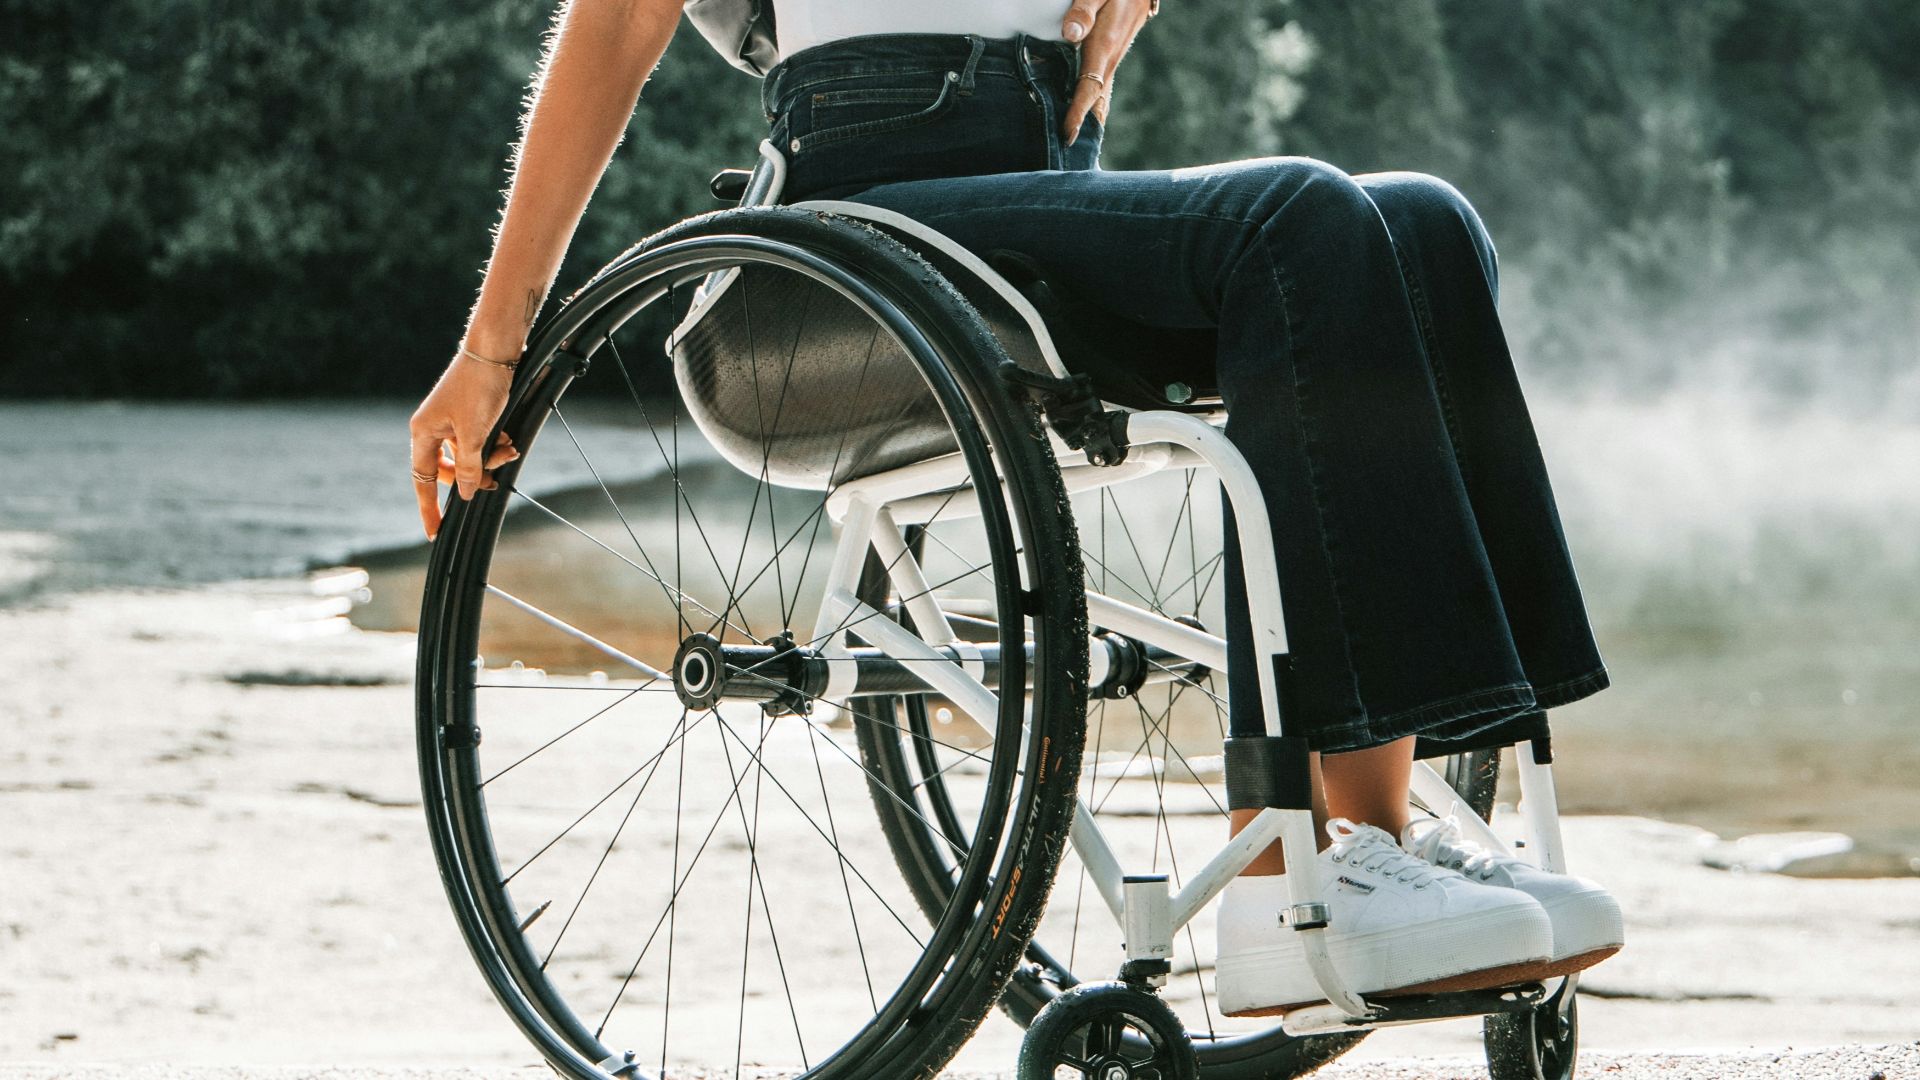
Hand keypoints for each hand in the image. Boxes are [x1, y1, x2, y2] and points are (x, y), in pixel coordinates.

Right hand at [408, 353, 521, 539]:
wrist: (495, 352)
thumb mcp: (475, 434)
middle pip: (449, 470)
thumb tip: (466, 494)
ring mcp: (449, 421)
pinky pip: (478, 441)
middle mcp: (432, 428)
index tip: (434, 532)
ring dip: (490, 458)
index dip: (429, 507)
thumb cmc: (479, 388)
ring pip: (469, 456)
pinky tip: (508, 438)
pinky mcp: (467, 415)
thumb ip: (469, 468)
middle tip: (495, 481)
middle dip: (475, 476)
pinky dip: (494, 444)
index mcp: (423, 433)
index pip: (422, 480)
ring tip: (510, 448)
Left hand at [1059, 0, 1155, 143]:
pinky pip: (1102, 87)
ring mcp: (1113, 58)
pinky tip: (1085, 118)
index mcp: (1104, 47)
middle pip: (1096, 103)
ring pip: (1100, 97)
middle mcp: (1111, 58)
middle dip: (1084, 130)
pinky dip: (1093, 106)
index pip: (1089, 88)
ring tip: (1074, 148)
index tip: (1068, 136)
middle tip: (1069, 159)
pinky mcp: (1111, 54)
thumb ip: (1083, 10)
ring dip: (1089, 121)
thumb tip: (1071, 34)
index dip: (1078, 113)